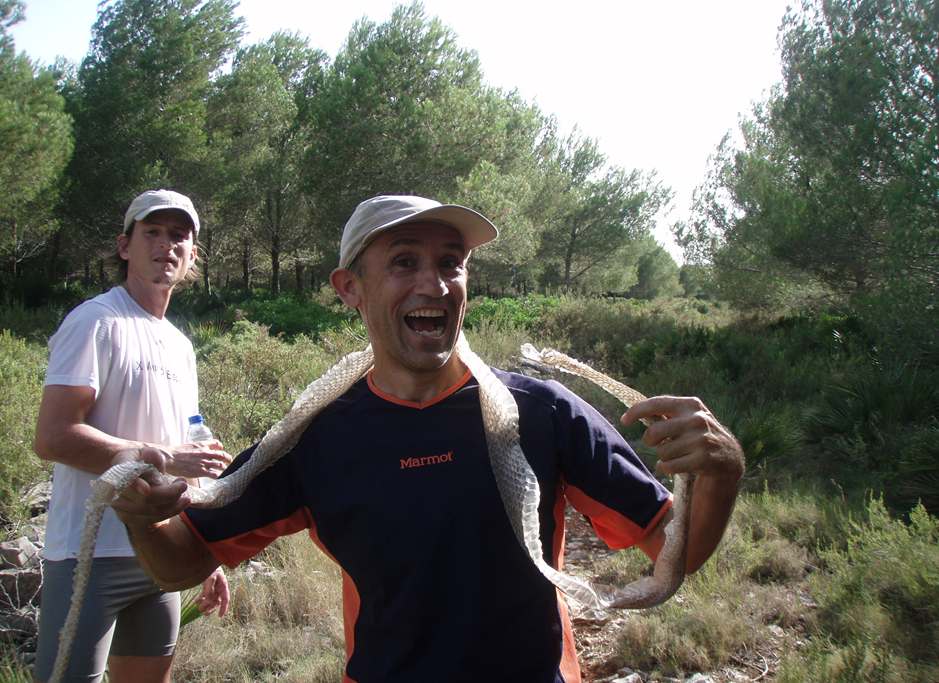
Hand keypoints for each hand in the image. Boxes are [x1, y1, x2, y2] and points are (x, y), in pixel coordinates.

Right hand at [110, 447, 191, 527]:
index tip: (147, 489)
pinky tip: (183, 502)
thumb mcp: (146, 452)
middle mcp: (116, 495)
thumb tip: (157, 464)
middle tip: (184, 483)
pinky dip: (172, 511)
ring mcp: (122, 510)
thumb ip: (152, 456)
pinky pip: (155, 519)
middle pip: (144, 500)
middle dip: (169, 493)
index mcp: (118, 475)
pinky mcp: (133, 519)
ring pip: (152, 512)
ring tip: (184, 489)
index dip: (135, 487)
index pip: (125, 483)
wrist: (130, 474)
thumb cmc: (140, 461)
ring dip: (174, 503)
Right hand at [163, 440, 231, 478]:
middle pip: (222, 454)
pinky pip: (215, 474)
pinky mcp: (202, 471)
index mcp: (202, 445)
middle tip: (229, 461)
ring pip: (220, 465)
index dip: (220, 447)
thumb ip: (196, 448)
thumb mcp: (188, 445)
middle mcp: (206, 452)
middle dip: (227, 458)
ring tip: (225, 471)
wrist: (169, 458)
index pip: (216, 443)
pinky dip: (219, 476)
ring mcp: (204, 462)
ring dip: (224, 468)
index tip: (221, 449)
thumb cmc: (175, 452)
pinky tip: (219, 478)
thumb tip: (196, 450)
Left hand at [196, 567, 229, 616]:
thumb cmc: (212, 570)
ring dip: (205, 606)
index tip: (220, 616)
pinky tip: (195, 602)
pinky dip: (201, 600)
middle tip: (202, 611)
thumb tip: (207, 598)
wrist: (208, 565)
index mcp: (223, 587)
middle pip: (216, 602)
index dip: (224, 608)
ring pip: (211, 602)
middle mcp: (220, 590)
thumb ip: (209, 587)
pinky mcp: (208, 589)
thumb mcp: (211, 577)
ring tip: (199, 608)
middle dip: (210, 608)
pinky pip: (205, 597)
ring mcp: (214, 590)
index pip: (225, 599)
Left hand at [622, 396, 743, 479]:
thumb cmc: (700, 435)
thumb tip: (635, 411)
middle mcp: (697, 419)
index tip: (624, 420)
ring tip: (676, 455)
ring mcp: (701, 439)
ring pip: (662, 452)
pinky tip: (674, 466)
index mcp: (690, 405)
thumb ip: (666, 413)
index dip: (636, 411)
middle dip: (650, 441)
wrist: (730, 458)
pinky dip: (666, 468)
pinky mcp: (703, 459)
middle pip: (654, 432)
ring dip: (663, 457)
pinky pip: (669, 466)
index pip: (656, 403)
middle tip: (655, 444)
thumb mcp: (688, 418)